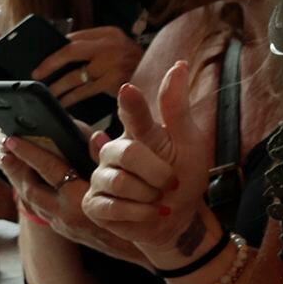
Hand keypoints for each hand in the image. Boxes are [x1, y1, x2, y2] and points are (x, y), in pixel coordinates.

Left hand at [0, 131, 143, 259]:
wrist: (149, 244)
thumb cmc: (144, 207)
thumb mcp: (129, 179)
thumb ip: (108, 158)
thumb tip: (92, 136)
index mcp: (80, 200)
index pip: (49, 170)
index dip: (30, 153)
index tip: (11, 138)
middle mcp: (65, 215)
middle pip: (29, 188)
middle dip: (14, 167)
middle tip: (0, 147)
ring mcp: (61, 224)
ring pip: (31, 200)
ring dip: (18, 179)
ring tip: (6, 159)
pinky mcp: (62, 229)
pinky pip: (38, 208)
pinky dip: (30, 191)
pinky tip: (25, 179)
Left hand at [36, 26, 142, 110]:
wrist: (161, 75)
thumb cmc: (130, 64)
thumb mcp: (115, 47)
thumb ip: (93, 48)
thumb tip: (57, 56)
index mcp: (108, 33)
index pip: (74, 37)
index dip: (55, 49)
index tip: (40, 59)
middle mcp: (110, 45)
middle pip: (71, 51)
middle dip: (50, 63)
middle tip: (35, 74)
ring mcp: (113, 63)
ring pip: (75, 75)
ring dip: (57, 86)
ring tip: (46, 92)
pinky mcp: (114, 81)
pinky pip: (84, 91)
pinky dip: (70, 98)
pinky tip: (61, 102)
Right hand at [86, 64, 220, 266]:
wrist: (176, 218)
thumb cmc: (183, 177)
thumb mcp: (190, 143)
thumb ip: (177, 108)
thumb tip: (178, 64)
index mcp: (137, 133)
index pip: (131, 113)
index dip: (130, 103)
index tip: (129, 89)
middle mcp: (113, 151)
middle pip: (127, 153)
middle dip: (157, 173)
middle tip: (171, 183)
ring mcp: (99, 177)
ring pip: (120, 183)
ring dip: (150, 196)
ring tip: (158, 198)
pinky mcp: (93, 204)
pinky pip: (112, 206)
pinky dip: (139, 212)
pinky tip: (150, 211)